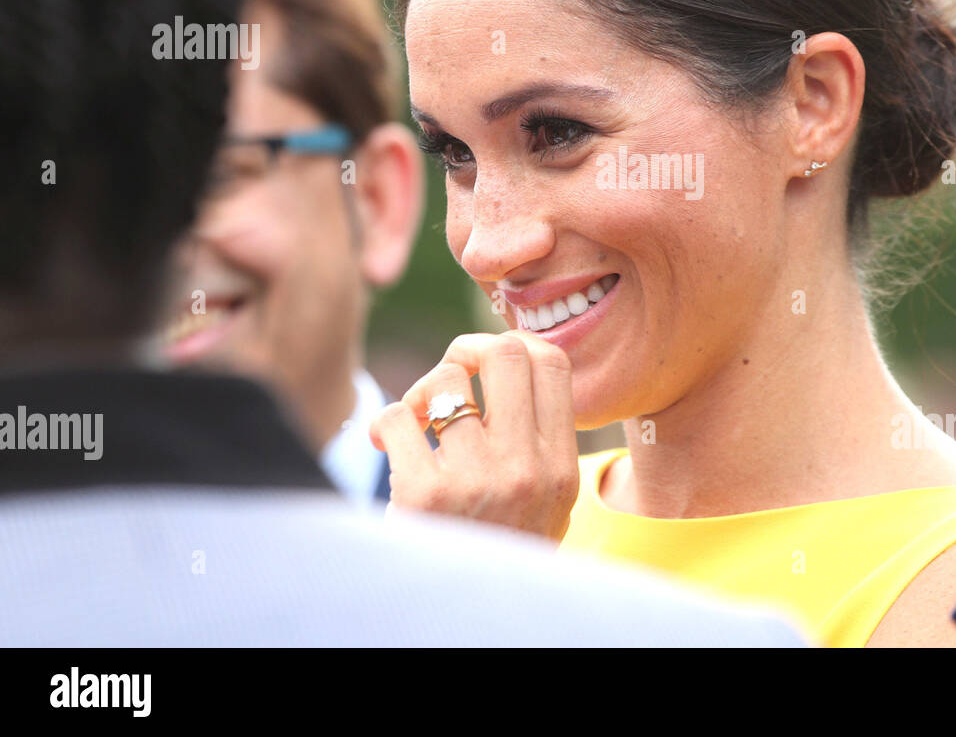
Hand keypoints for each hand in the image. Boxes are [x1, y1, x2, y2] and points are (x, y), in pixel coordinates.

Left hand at [369, 331, 579, 540]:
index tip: (487, 364)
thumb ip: (540, 443)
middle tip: (448, 377)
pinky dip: (384, 423)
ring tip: (412, 421)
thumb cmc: (497, 553)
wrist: (460, 621)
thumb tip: (513, 357)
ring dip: (419, 392)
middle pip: (505, 354)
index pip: (553, 364)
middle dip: (467, 350)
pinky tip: (383, 446)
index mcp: (561, 468)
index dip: (514, 344)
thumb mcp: (545, 506)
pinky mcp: (424, 496)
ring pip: (444, 379)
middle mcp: (527, 469)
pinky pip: (398, 417)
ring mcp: (477, 481)